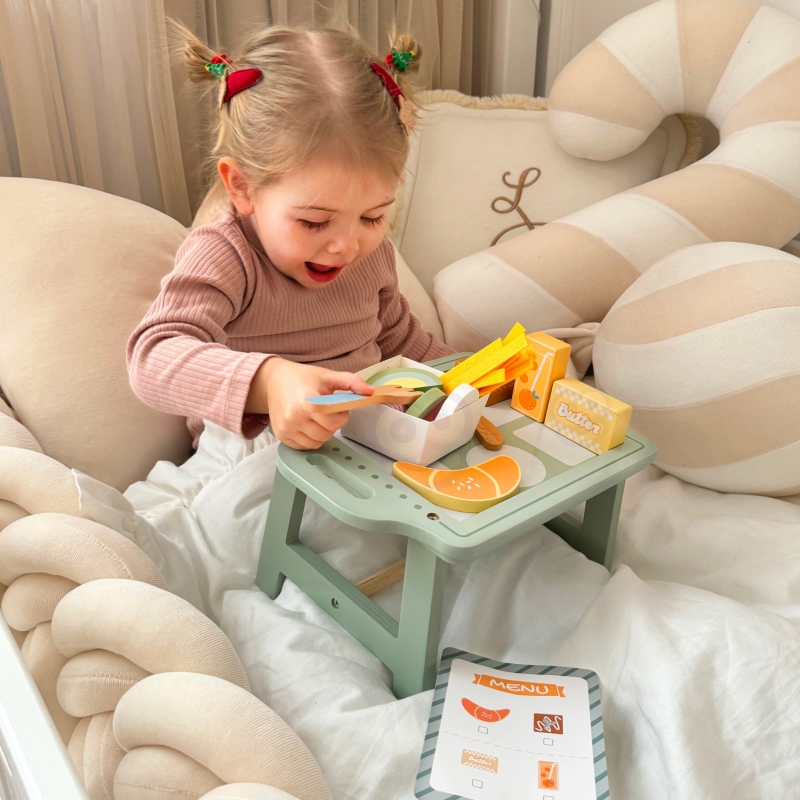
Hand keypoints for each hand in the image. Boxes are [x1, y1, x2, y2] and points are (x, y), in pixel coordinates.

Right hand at [246, 358, 372, 449]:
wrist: (273, 380)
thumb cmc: (302, 378)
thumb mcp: (327, 376)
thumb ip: (351, 382)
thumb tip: (370, 392)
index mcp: (306, 402)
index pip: (333, 423)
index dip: (341, 417)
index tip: (338, 409)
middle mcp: (294, 418)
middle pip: (325, 434)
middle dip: (332, 426)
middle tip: (328, 413)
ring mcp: (286, 428)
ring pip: (316, 443)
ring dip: (322, 434)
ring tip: (318, 419)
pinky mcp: (281, 435)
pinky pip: (304, 446)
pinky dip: (310, 439)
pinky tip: (308, 425)